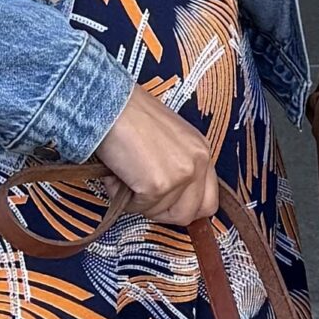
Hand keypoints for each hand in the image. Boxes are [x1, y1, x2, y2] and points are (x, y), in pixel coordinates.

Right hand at [96, 88, 220, 225]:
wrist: (109, 104)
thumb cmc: (130, 116)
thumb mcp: (169, 139)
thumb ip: (177, 166)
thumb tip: (171, 199)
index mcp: (202, 151)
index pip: (208, 201)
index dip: (186, 210)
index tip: (167, 208)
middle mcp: (197, 163)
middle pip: (187, 214)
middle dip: (160, 212)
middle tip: (141, 196)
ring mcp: (180, 175)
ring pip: (160, 213)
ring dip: (138, 201)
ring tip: (125, 175)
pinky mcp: (158, 185)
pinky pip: (139, 208)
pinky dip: (122, 197)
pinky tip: (116, 174)